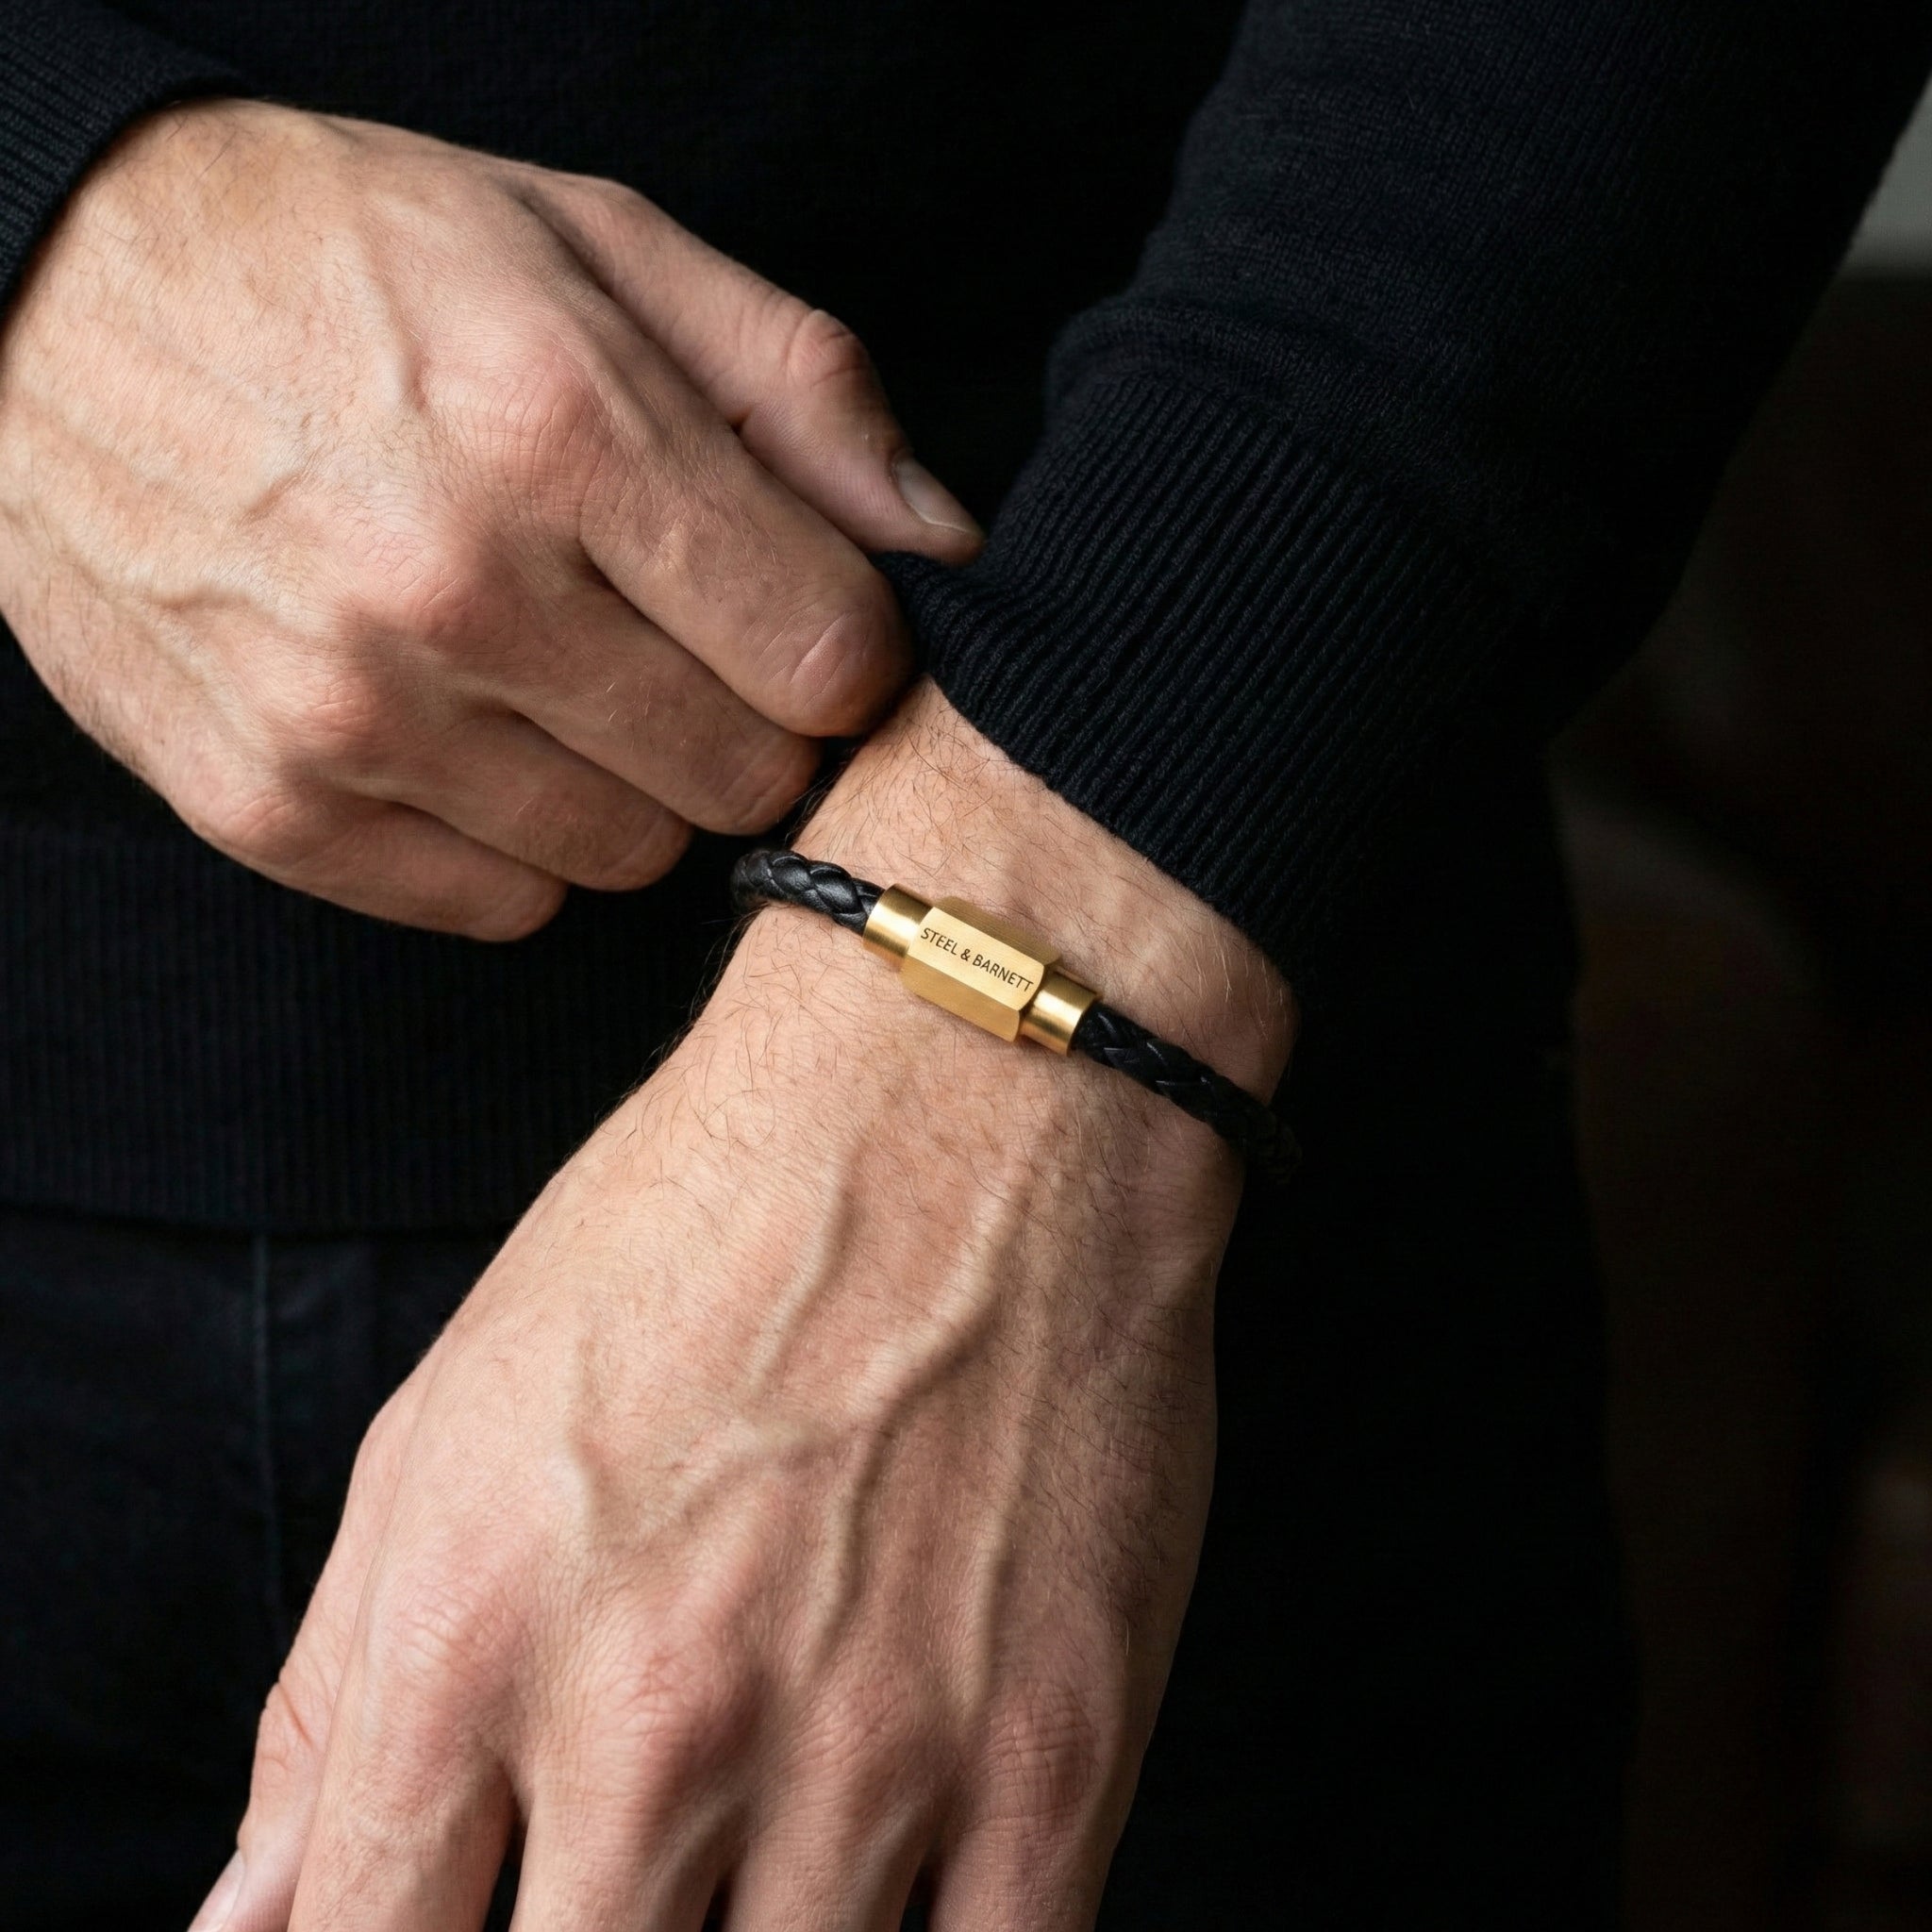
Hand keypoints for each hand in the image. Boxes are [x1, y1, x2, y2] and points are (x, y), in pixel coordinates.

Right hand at [0, 100, 978, 936]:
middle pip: (743, 779)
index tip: (805, 621)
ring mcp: (349, 714)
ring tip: (561, 672)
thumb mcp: (594, 244)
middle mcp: (454, 587)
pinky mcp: (268, 805)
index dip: (848, 656)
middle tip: (682, 644)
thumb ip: (799, 391)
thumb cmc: (349, 260)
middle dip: (749, 724)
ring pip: (629, 857)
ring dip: (630, 784)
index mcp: (564, 426)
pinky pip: (498, 907)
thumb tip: (944, 548)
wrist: (43, 296)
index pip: (831, 664)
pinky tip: (471, 730)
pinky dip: (514, 839)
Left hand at [199, 685, 1292, 1930]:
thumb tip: (249, 1919)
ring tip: (741, 1868)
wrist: (969, 1095)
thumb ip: (335, 1688)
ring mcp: (871, 1754)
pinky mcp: (1053, 1753)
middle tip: (622, 1871)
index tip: (453, 1920)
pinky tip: (879, 1894)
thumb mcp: (452, 1413)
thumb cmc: (703, 1226)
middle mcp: (659, 1723)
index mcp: (475, 1638)